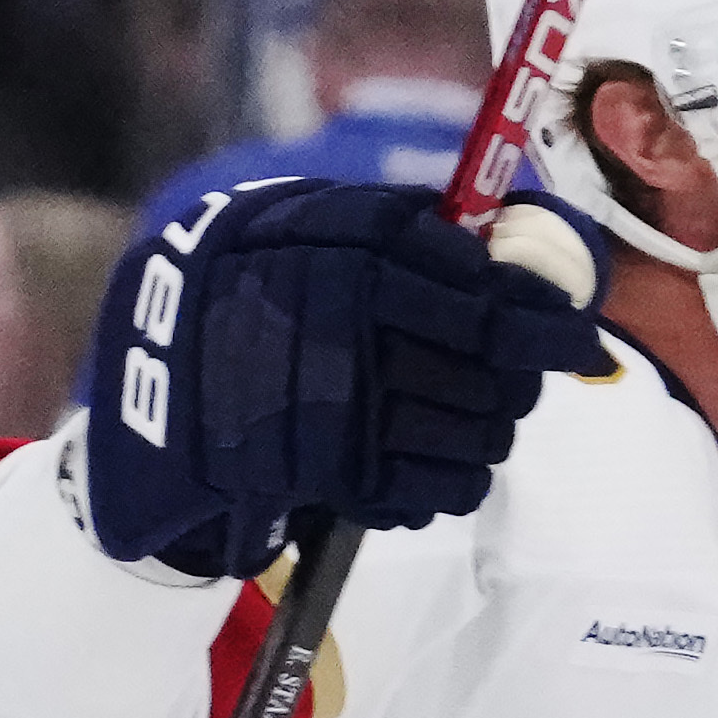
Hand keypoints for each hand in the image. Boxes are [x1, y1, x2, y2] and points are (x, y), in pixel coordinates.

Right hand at [68, 177, 605, 586]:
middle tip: (516, 383)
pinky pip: (443, 485)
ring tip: (466, 425)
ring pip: (478, 426)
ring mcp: (330, 398)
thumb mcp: (299, 233)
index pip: (474, 280)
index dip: (536, 310)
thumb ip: (398, 232)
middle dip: (515, 377)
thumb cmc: (241, 304)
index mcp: (328, 243)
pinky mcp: (330, 471)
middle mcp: (330, 313)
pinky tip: (432, 466)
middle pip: (490, 358)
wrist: (145, 404)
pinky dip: (452, 481)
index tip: (571, 330)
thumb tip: (522, 240)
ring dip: (487, 432)